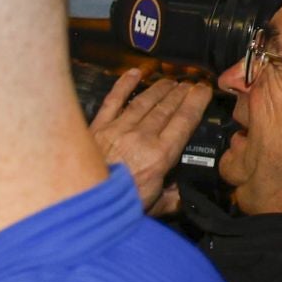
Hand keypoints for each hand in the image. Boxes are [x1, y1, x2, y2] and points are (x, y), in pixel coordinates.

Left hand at [89, 69, 210, 217]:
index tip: (204, 91)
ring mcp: (117, 130)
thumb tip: (179, 196)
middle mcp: (140, 137)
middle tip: (189, 84)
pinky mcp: (96, 128)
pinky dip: (123, 85)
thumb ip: (169, 199)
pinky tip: (134, 73)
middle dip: (179, 93)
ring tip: (170, 81)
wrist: (78, 203)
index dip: (196, 102)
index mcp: (159, 156)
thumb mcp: (151, 208)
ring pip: (143, 102)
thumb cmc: (115, 207)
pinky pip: (112, 101)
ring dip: (158, 89)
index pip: (184, 121)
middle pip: (165, 108)